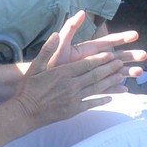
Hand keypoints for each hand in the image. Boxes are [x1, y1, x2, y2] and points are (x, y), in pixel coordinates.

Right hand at [15, 13, 142, 127]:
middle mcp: (71, 85)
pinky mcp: (73, 110)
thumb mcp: (35, 66)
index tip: (112, 54)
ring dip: (110, 82)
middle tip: (121, 63)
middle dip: (110, 68)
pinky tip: (111, 98)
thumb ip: (47, 50)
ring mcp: (73, 98)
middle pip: (95, 75)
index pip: (87, 64)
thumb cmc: (29, 88)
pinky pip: (91, 104)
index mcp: (63, 73)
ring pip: (96, 88)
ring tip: (121, 76)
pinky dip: (102, 100)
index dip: (101, 59)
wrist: (24, 112)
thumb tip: (55, 34)